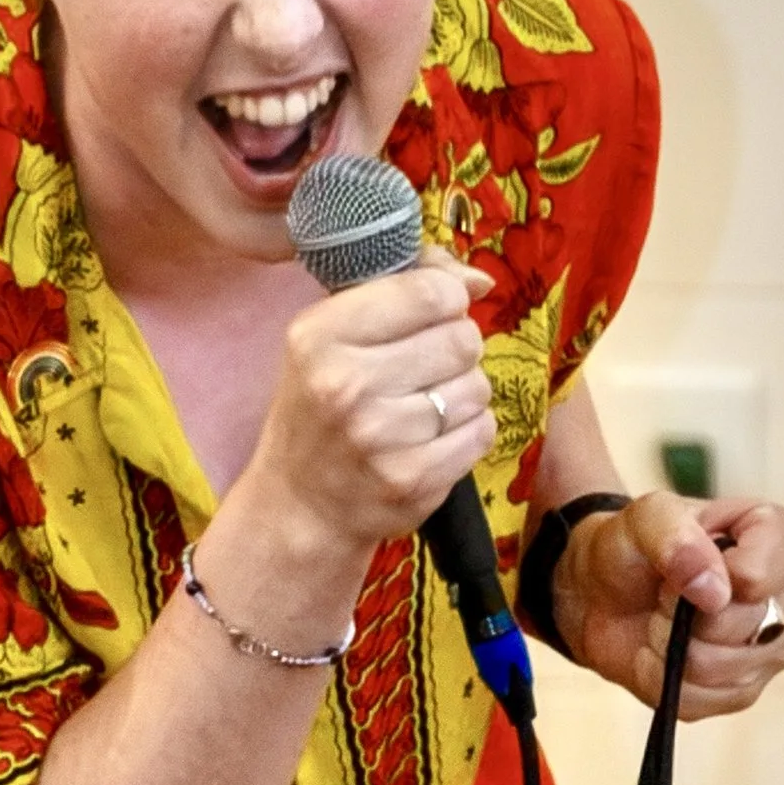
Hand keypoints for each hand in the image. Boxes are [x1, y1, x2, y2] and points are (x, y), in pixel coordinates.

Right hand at [239, 255, 496, 560]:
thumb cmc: (320, 408)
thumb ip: (401, 290)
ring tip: (424, 406)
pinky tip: (433, 438)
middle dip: (455, 347)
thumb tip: (478, 280)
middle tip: (425, 367)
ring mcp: (381, 437)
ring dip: (462, 392)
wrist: (301, 504)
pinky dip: (468, 431)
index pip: (427, 292)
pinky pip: (482, 430)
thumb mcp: (330, 337)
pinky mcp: (413, 480)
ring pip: (477, 386)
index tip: (435, 312)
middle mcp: (347, 385)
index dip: (447, 296)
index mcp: (320, 336)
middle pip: (462, 339)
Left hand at [561, 493, 783, 718]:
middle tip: (667, 592)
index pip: (756, 577)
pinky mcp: (743, 693)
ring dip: (669, 643)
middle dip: (682, 610)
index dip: (704, 573)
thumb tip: (715, 591)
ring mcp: (775, 652)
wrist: (609, 592)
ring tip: (665, 618)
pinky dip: (662, 676)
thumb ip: (677, 538)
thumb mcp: (648, 517)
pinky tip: (662, 650)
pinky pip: (698, 699)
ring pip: (715, 666)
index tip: (686, 560)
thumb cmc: (640, 545)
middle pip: (737, 625)